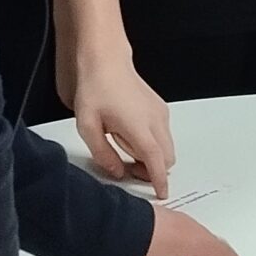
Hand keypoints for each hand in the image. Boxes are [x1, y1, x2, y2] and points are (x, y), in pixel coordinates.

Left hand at [69, 58, 174, 197]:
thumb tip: (117, 171)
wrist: (105, 61)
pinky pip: (164, 135)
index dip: (160, 181)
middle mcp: (155, 120)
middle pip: (167, 158)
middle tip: (129, 170)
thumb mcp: (87, 126)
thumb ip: (103, 154)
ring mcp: (160, 113)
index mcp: (139, 126)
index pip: (156, 161)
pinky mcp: (160, 109)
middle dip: (153, 170)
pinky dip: (154, 144)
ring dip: (153, 157)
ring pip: (167, 147)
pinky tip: (131, 136)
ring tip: (126, 149)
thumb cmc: (96, 88)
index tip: (162, 194)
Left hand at [119, 205, 248, 255]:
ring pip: (191, 239)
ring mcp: (167, 218)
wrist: (91, 227)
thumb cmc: (121, 254)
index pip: (221, 253)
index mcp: (188, 239)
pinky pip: (176, 234)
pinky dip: (180, 251)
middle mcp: (182, 224)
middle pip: (207, 246)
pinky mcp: (153, 217)